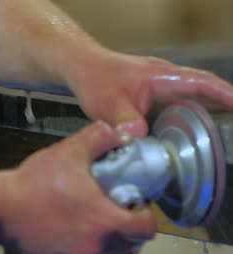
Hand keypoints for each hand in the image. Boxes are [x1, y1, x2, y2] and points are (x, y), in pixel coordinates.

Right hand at [2, 121, 155, 253]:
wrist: (0, 208)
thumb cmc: (31, 184)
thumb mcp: (68, 152)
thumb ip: (98, 138)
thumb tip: (118, 131)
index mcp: (104, 220)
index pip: (146, 229)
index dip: (146, 216)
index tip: (137, 206)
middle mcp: (96, 246)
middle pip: (132, 246)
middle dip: (129, 230)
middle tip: (118, 214)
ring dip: (114, 246)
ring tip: (102, 229)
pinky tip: (81, 239)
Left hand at [67, 50, 232, 136]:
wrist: (82, 70)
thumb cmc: (96, 79)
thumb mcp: (108, 104)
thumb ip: (124, 120)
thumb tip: (139, 137)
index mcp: (162, 76)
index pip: (201, 83)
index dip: (224, 95)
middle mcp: (166, 79)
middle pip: (202, 91)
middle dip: (221, 107)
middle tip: (229, 130)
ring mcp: (160, 87)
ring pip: (189, 100)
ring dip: (204, 115)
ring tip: (215, 137)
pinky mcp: (153, 97)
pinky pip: (176, 107)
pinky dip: (184, 119)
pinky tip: (184, 137)